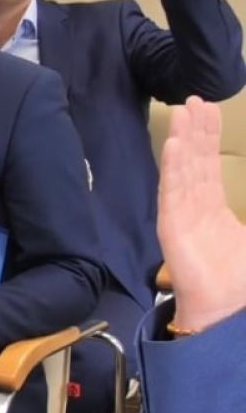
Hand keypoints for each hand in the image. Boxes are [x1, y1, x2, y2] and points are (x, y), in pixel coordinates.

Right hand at [158, 97, 245, 332]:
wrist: (225, 313)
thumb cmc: (240, 281)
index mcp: (212, 211)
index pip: (208, 166)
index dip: (208, 137)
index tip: (208, 109)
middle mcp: (195, 209)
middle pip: (194, 162)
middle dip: (196, 130)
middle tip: (194, 99)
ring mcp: (182, 217)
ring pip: (183, 171)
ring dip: (184, 141)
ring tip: (184, 112)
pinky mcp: (173, 228)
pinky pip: (173, 192)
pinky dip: (174, 168)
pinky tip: (176, 146)